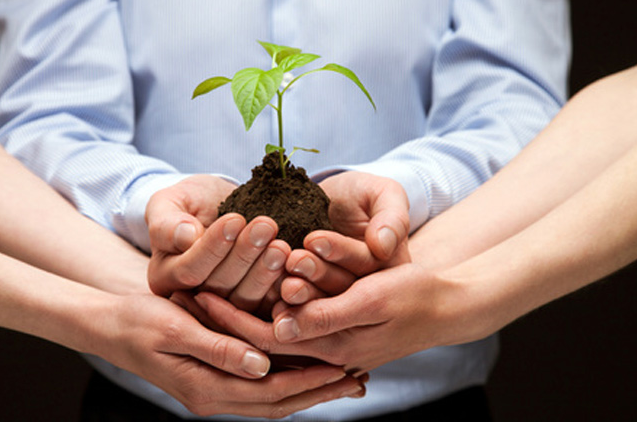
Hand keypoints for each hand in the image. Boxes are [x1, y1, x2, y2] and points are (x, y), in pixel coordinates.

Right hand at [91, 292, 366, 417]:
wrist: (108, 326)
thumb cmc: (138, 321)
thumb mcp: (176, 328)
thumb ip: (218, 349)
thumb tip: (262, 368)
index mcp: (205, 389)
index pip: (271, 393)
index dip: (310, 382)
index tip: (346, 369)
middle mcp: (212, 397)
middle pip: (278, 403)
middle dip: (319, 391)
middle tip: (359, 378)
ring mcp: (212, 392)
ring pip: (271, 399)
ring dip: (308, 388)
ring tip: (343, 376)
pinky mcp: (212, 379)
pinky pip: (257, 388)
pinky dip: (286, 380)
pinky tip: (304, 366)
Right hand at [146, 175, 287, 313]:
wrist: (219, 209)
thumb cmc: (190, 202)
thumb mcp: (170, 203)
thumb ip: (168, 221)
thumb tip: (185, 237)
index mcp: (166, 278)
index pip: (190, 269)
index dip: (213, 246)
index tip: (235, 219)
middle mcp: (193, 301)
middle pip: (220, 287)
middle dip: (245, 254)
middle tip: (266, 227)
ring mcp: (225, 309)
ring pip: (246, 299)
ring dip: (266, 271)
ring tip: (282, 245)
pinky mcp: (253, 310)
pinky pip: (268, 306)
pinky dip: (283, 287)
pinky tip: (296, 266)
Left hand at [193, 262, 486, 375]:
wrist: (449, 301)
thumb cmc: (416, 295)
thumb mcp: (373, 300)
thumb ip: (327, 317)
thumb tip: (281, 328)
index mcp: (331, 348)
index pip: (267, 339)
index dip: (230, 320)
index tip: (196, 297)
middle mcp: (325, 348)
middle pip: (263, 335)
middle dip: (227, 315)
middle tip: (187, 295)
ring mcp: (330, 338)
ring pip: (275, 324)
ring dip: (244, 308)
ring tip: (205, 289)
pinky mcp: (336, 323)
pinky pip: (294, 315)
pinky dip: (267, 303)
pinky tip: (246, 289)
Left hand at [280, 171, 410, 304]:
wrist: (335, 201)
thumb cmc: (364, 193)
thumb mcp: (385, 195)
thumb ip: (392, 217)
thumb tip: (383, 245)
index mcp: (390, 269)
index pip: (367, 263)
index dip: (340, 251)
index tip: (314, 238)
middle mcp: (366, 289)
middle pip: (341, 286)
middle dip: (315, 272)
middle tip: (292, 260)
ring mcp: (338, 296)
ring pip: (320, 300)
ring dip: (299, 290)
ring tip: (280, 279)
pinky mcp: (313, 297)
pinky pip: (300, 303)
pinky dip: (283, 299)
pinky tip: (268, 291)